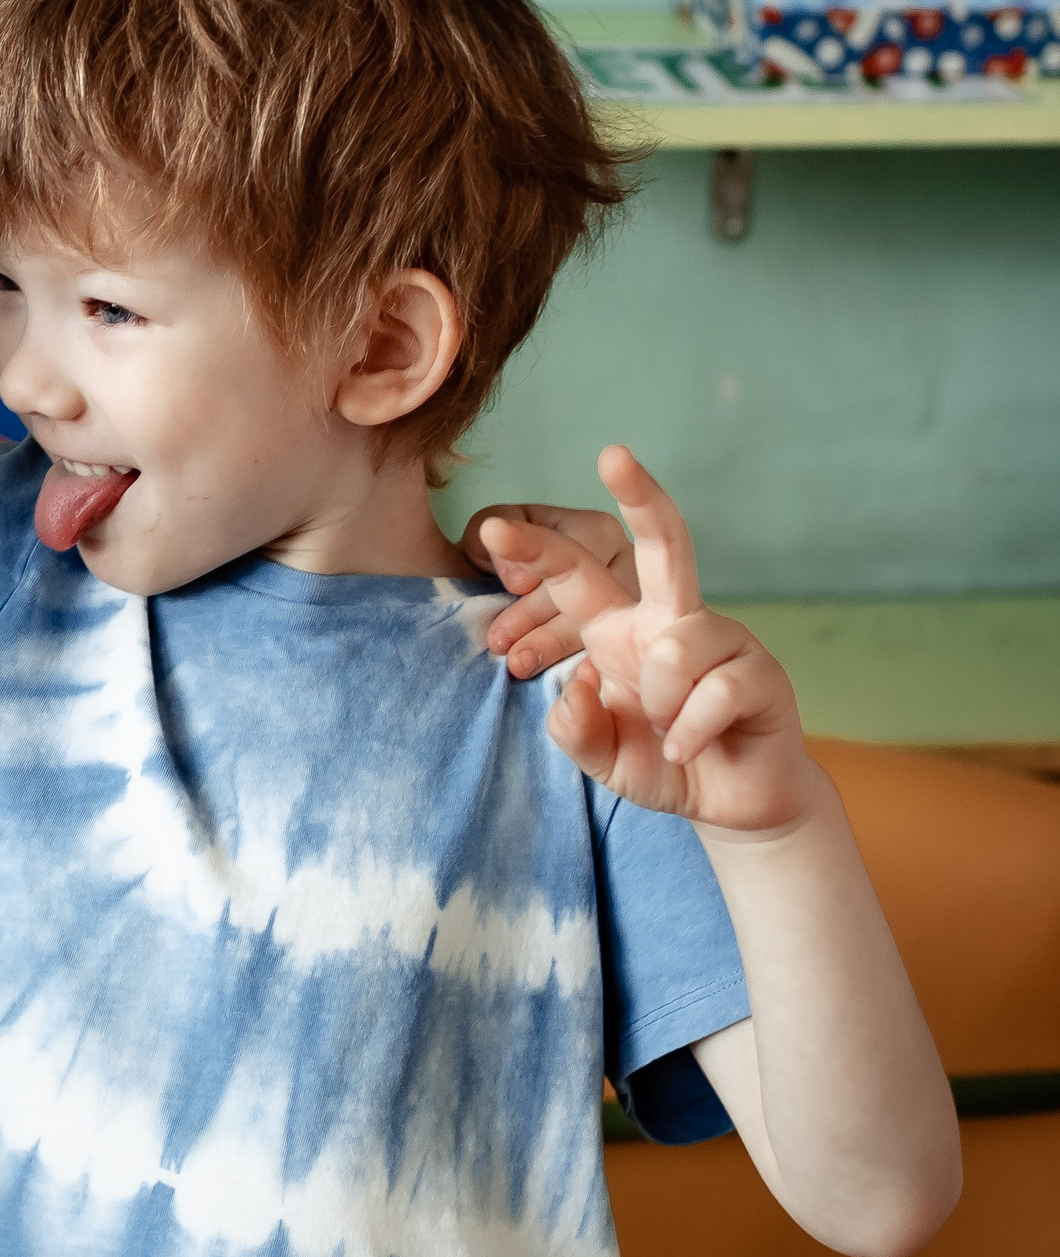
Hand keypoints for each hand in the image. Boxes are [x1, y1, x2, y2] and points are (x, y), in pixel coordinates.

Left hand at [476, 447, 822, 837]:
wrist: (730, 802)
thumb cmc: (659, 761)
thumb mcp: (597, 754)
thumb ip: (574, 729)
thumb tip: (575, 686)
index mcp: (619, 629)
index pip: (574, 578)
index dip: (536, 551)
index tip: (492, 526)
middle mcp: (671, 621)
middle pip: (662, 545)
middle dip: (641, 497)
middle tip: (613, 453)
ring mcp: (723, 640)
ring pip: (675, 647)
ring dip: (660, 703)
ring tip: (669, 732)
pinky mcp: (763, 672)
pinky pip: (714, 691)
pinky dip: (691, 731)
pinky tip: (690, 748)